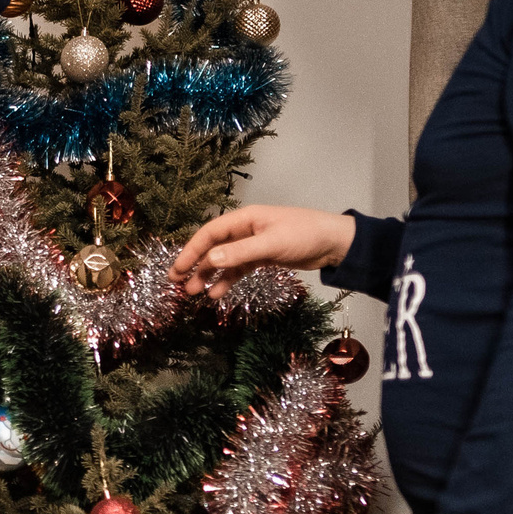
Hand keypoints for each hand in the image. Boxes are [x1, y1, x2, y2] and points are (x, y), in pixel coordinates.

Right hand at [169, 204, 356, 297]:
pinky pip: (238, 269)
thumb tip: (209, 260)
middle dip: (195, 265)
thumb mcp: (271, 244)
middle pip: (212, 247)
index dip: (191, 250)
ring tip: (195, 293)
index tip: (178, 269)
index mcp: (244, 219)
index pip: (209, 233)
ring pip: (223, 260)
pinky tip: (217, 294)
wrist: (334, 242)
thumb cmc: (304, 235)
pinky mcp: (262, 257)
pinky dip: (227, 280)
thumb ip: (240, 252)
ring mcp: (252, 244)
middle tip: (178, 283)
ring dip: (209, 276)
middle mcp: (244, 230)